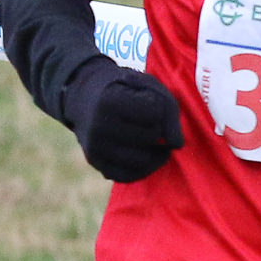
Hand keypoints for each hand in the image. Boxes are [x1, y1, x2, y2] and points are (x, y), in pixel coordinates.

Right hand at [69, 59, 185, 182]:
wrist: (84, 98)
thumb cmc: (122, 90)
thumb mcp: (145, 85)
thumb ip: (168, 108)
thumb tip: (176, 145)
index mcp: (109, 101)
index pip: (155, 112)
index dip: (159, 107)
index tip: (148, 102)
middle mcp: (99, 127)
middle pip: (152, 137)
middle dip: (157, 129)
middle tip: (149, 121)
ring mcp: (96, 147)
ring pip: (143, 160)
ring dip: (155, 151)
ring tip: (152, 139)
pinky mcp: (96, 163)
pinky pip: (130, 175)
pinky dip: (144, 167)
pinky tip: (145, 154)